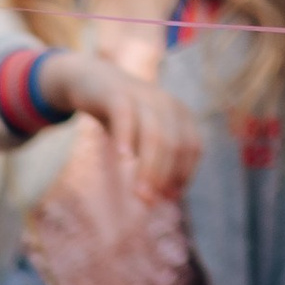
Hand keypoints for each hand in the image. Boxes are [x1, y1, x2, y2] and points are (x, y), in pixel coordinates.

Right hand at [48, 53, 205, 198]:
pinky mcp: (117, 95)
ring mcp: (143, 96)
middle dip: (164, 176)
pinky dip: (126, 138)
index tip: (168, 198)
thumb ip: (155, 160)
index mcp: (180, 113)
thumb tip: (166, 197)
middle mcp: (167, 103)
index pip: (193, 147)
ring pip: (154, 135)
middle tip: (148, 203)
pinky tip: (123, 160)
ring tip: (139, 194)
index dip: (184, 174)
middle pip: (175, 144)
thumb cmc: (120, 117)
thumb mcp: (142, 137)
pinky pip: (125, 117)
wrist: (92, 81)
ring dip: (149, 168)